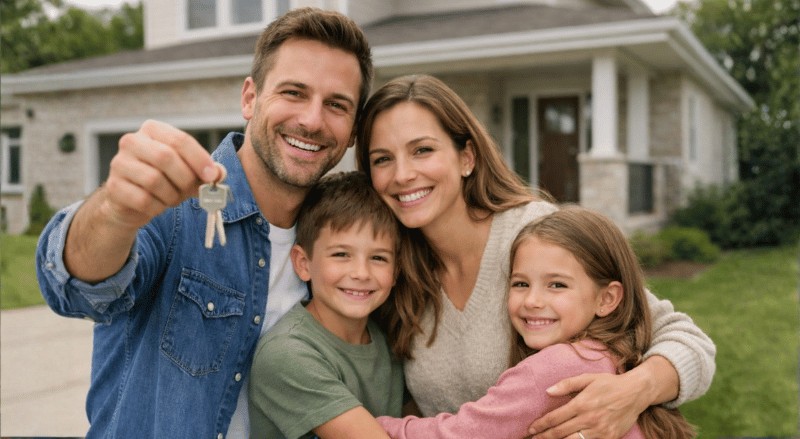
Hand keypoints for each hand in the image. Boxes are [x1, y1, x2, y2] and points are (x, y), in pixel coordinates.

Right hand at [102, 119, 220, 229]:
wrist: (133, 202)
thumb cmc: (166, 181)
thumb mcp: (188, 172)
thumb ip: (206, 170)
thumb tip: (219, 173)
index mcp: (153, 130)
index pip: (180, 139)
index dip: (199, 159)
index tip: (212, 176)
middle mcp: (132, 141)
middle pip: (165, 157)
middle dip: (185, 178)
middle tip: (191, 190)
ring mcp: (119, 163)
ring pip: (154, 180)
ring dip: (171, 195)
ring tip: (172, 198)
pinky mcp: (113, 187)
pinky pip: (143, 200)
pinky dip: (157, 207)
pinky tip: (157, 205)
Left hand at [529, 372, 647, 438]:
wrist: (636, 392)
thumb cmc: (609, 383)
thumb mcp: (588, 378)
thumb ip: (567, 384)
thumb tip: (548, 391)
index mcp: (581, 403)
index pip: (555, 418)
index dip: (540, 425)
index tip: (530, 428)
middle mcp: (589, 419)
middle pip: (560, 432)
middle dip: (544, 436)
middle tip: (532, 438)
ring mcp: (600, 431)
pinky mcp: (609, 438)